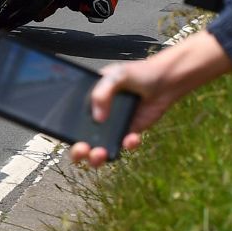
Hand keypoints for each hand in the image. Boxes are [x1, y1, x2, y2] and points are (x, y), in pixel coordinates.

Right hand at [68, 31, 231, 166]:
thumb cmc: (139, 73)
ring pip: (99, 148)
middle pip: (80, 139)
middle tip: (83, 149)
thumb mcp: (117, 75)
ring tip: (102, 153)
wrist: (166, 81)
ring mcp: (113, 125)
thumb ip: (102, 92)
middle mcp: (98, 114)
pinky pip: (123, 146)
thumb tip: (97, 118)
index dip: (65, 129)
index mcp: (89, 99)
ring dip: (97, 157)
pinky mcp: (129, 132)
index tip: (67, 135)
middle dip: (78, 151)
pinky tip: (133, 138)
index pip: (70, 118)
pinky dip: (127, 145)